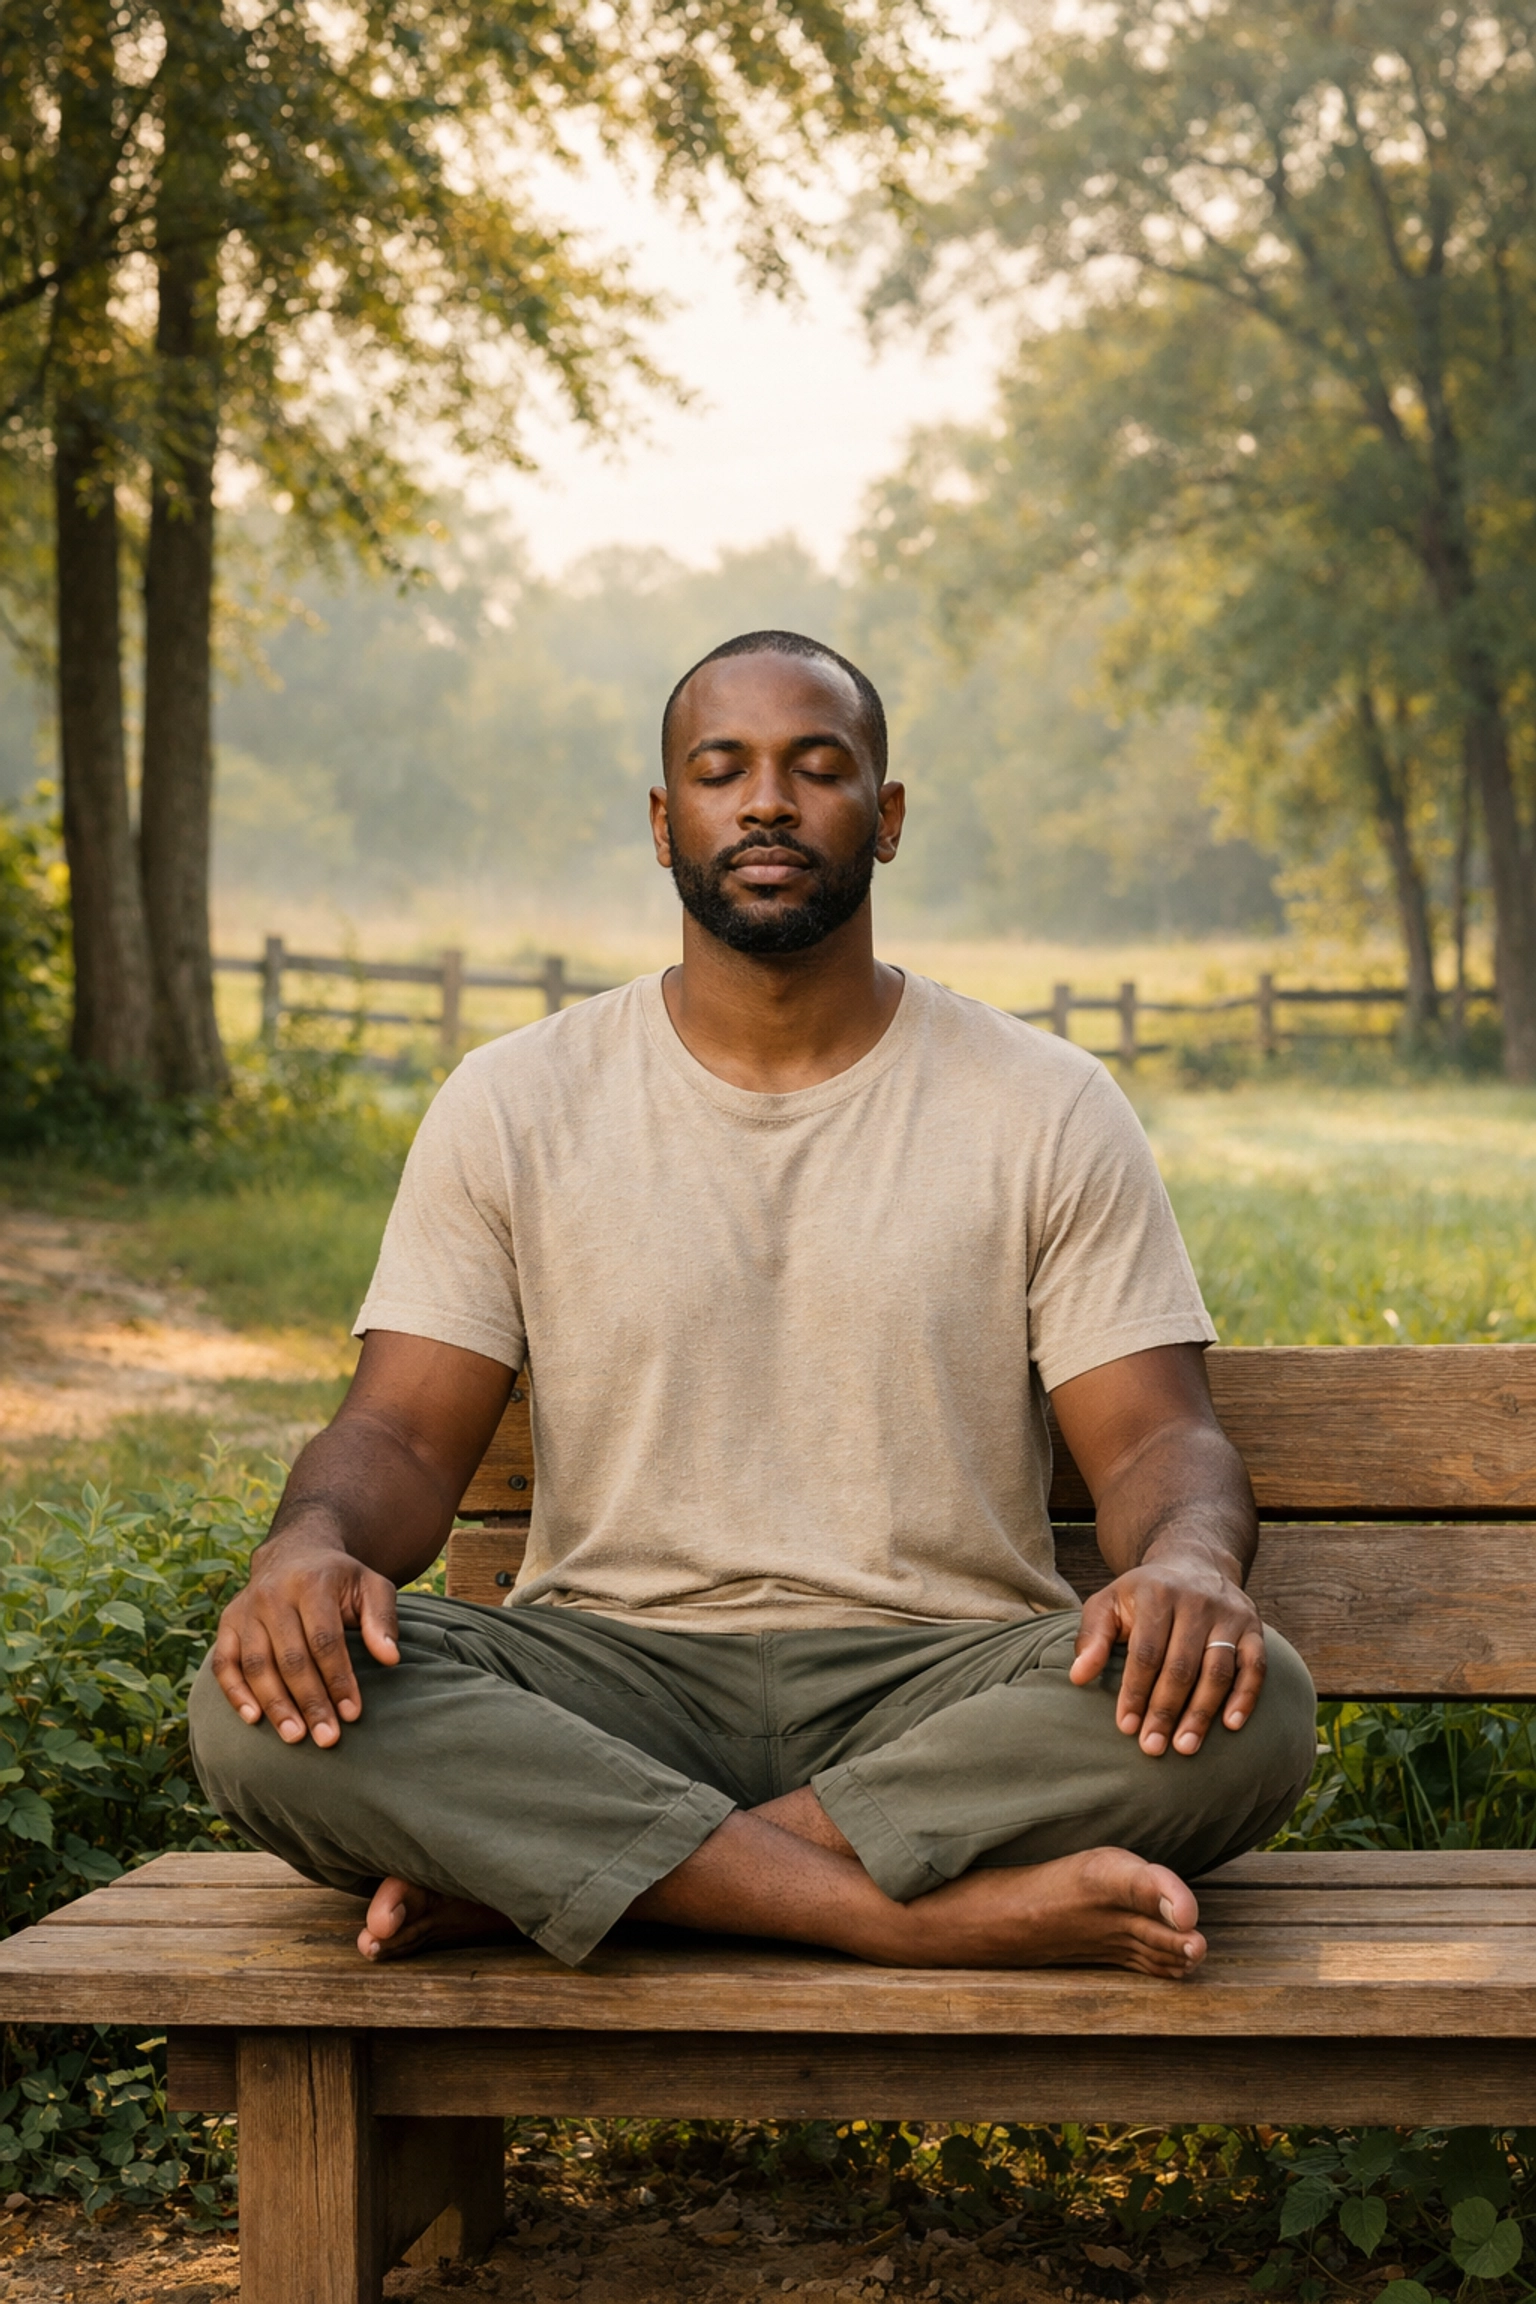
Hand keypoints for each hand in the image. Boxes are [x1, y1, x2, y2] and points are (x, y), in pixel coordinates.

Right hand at [209, 1533, 400, 1747]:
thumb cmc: (339, 1580)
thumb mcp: (370, 1586)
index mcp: (312, 1583)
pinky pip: (224, 1663)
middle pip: (291, 1657)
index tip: (352, 1714)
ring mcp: (246, 1609)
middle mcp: (273, 1594)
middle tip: (326, 1738)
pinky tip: (253, 1719)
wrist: (294, 1554)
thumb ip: (382, 1618)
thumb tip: (389, 1658)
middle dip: (310, 1701)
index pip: (325, 1639)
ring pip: (256, 1664)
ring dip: (275, 1704)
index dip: (338, 1679)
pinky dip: (235, 1693)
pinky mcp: (227, 1623)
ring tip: (295, 1736)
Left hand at [1069, 1551, 1264, 1755]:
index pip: (1146, 1652)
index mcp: (1157, 1594)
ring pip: (1218, 1670)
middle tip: (1152, 1747)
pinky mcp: (1253, 1627)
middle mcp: (1196, 1602)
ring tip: (1185, 1747)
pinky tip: (1230, 1725)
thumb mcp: (1109, 1603)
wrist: (1194, 1563)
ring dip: (1201, 1713)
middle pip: (1182, 1665)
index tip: (1127, 1726)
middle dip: (1165, 1711)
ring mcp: (1229, 1614)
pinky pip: (1255, 1666)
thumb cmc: (1144, 1594)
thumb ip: (1091, 1637)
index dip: (1135, 1691)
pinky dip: (1245, 1696)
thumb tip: (1077, 1677)